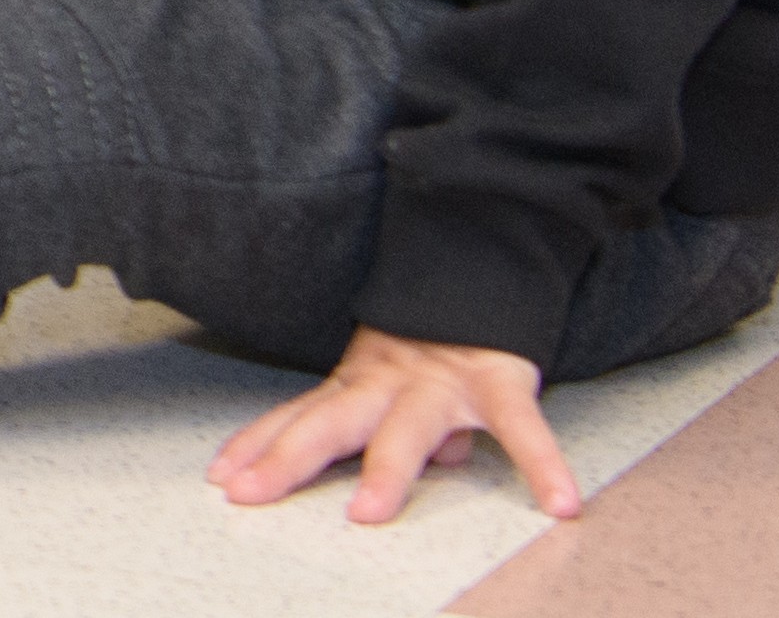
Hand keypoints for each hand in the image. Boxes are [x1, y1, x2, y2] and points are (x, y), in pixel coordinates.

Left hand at [208, 325, 574, 524]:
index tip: (221, 476)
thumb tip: (384, 475)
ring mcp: (443, 383)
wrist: (481, 267)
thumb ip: (373, 426)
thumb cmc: (428, 344)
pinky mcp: (500, 382)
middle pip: (329, 423)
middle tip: (251, 493)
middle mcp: (388, 383)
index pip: (298, 417)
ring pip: (406, 429)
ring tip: (369, 512)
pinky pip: (522, 428)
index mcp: (357, 384)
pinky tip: (558, 501)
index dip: (258, 445)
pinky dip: (542, 464)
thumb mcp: (388, 380)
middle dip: (287, 458)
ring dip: (385, 471)